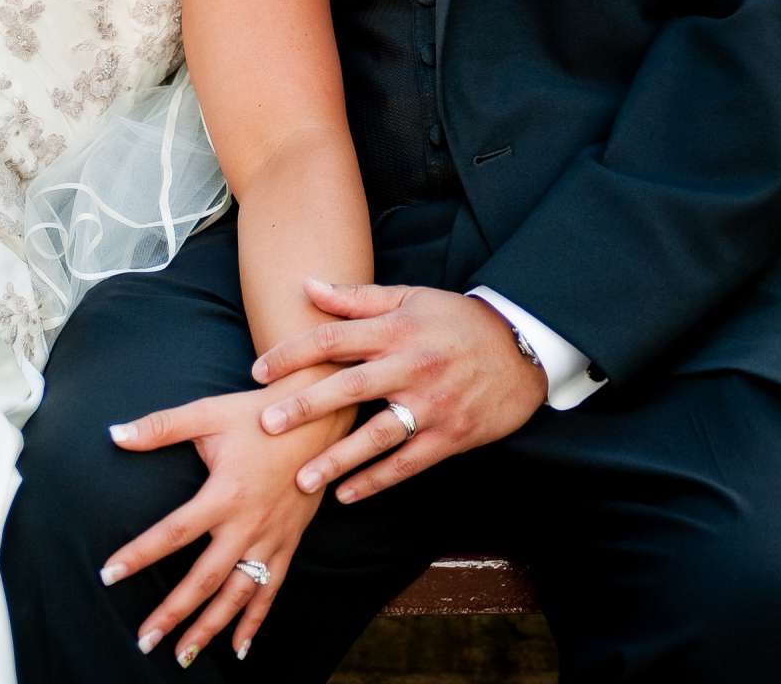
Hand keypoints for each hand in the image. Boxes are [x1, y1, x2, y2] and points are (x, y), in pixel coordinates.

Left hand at [99, 384, 344, 665]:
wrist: (317, 419)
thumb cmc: (257, 415)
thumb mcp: (208, 414)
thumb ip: (160, 427)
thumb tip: (114, 435)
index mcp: (224, 495)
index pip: (173, 532)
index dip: (139, 554)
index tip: (108, 574)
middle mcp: (247, 525)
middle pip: (205, 580)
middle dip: (173, 613)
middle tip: (144, 641)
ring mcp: (270, 539)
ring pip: (237, 595)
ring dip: (209, 628)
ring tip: (182, 655)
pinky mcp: (288, 544)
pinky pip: (270, 591)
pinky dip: (254, 621)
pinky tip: (239, 648)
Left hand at [251, 279, 546, 504]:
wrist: (522, 349)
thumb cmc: (457, 321)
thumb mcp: (411, 299)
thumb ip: (358, 298)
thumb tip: (308, 286)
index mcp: (397, 330)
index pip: (334, 339)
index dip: (293, 354)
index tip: (258, 371)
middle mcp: (411, 367)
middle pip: (349, 387)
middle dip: (306, 407)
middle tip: (267, 424)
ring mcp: (432, 405)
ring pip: (377, 435)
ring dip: (338, 460)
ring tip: (302, 480)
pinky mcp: (451, 436)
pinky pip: (407, 463)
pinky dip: (376, 481)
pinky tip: (345, 494)